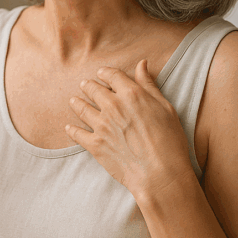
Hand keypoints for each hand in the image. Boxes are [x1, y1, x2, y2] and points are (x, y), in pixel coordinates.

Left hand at [65, 59, 195, 198]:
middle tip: (85, 84)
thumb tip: (141, 64)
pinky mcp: (95, 145)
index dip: (105, 73)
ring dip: (76, 102)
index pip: (112, 75)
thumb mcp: (165, 108)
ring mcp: (102, 126)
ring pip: (82, 108)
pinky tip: (68, 127)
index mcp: (131, 94)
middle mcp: (113, 106)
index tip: (101, 73)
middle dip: (88, 85)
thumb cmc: (169, 141)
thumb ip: (149, 85)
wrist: (160, 173)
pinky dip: (71, 129)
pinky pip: (77, 134)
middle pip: (93, 89)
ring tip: (73, 100)